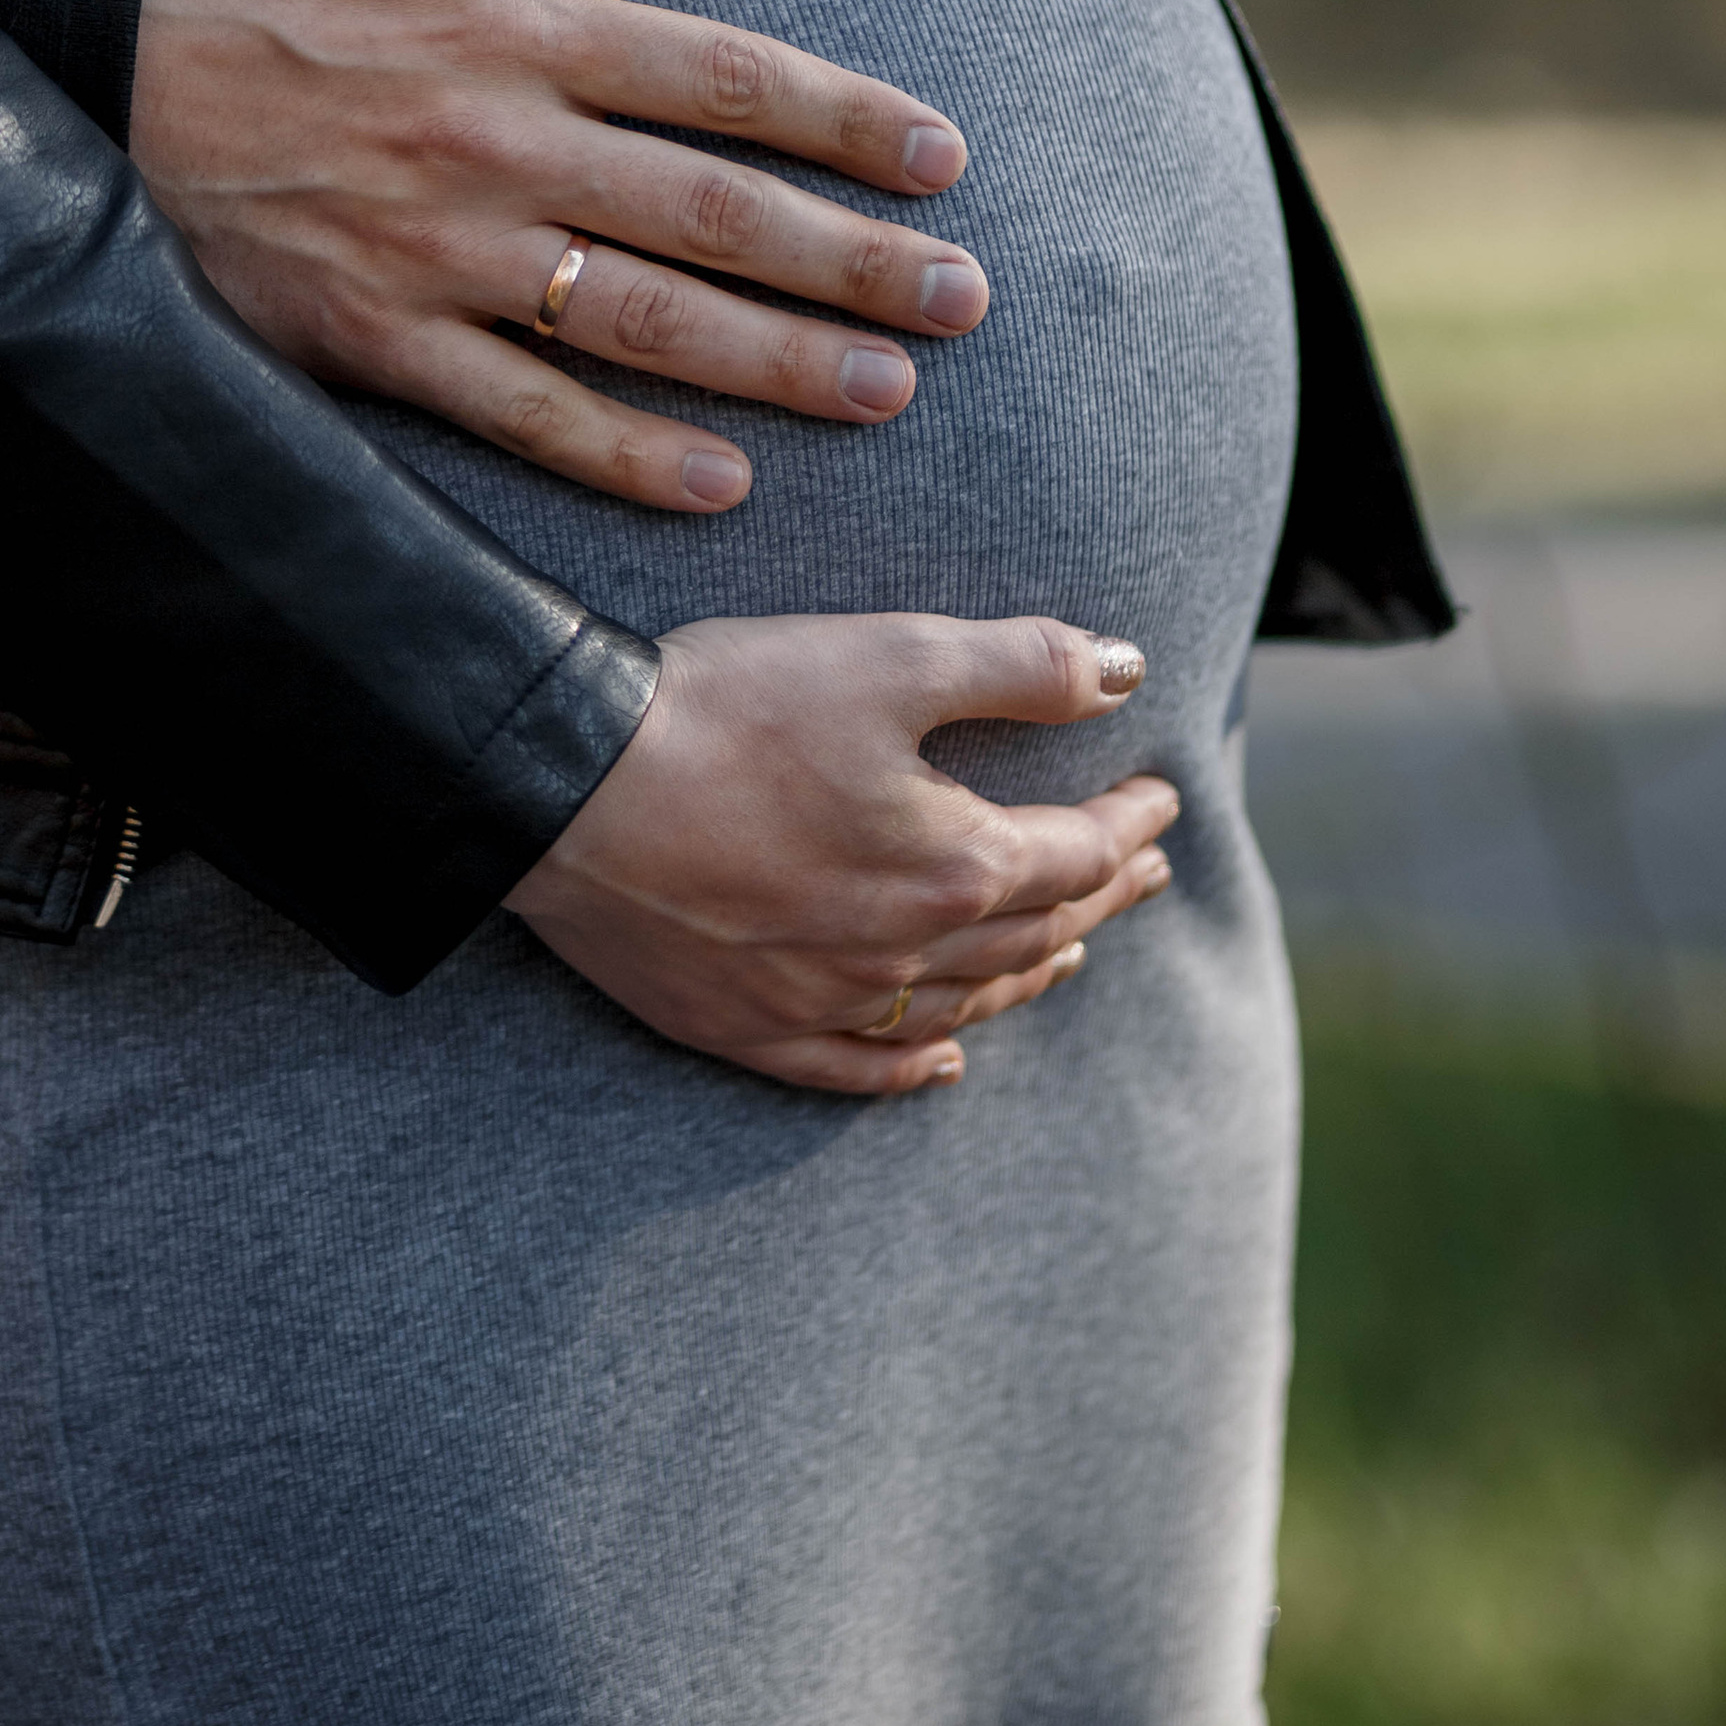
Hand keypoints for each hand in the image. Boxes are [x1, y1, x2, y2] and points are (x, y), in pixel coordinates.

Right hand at [128, 0, 989, 513]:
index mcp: (510, 26)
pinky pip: (519, 412)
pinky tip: (717, 481)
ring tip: (889, 388)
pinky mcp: (369, 339)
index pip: (719, 78)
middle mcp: (495, 151)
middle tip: (967, 300)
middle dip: (855, 261)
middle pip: (714, 215)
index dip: (842, 119)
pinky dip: (620, 454)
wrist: (55, 52)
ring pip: (640, 322)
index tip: (940, 158)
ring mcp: (435, 257)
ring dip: (777, 361)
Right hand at [510, 612, 1177, 1091]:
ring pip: (960, 1007)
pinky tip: (947, 1066)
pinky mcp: (745, 1027)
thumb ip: (1019, 666)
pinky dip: (913, 1068)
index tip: (1162, 795)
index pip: (1076, 853)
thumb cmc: (727, 710)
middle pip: (1032, 935)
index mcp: (952, 866)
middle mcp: (902, 953)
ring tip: (1070, 949)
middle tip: (1141, 870)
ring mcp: (823, 1002)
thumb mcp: (889, 656)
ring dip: (1028, 976)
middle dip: (1098, 895)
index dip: (1129, 822)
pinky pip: (856, 1068)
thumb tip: (1125, 670)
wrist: (563, 787)